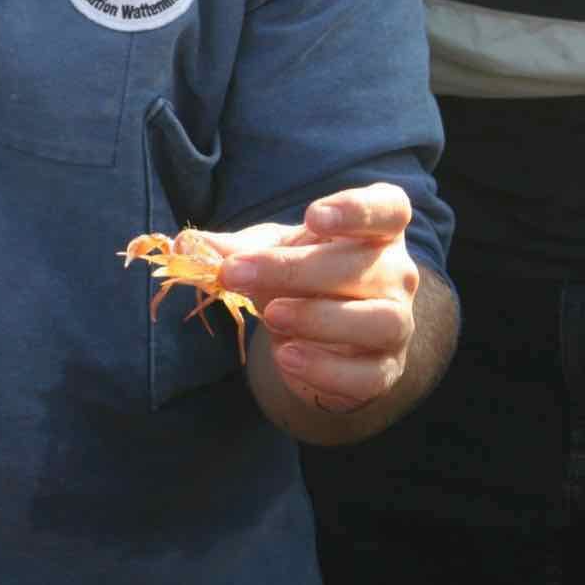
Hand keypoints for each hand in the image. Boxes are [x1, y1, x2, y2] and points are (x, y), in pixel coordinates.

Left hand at [211, 183, 419, 412]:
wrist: (318, 339)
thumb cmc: (298, 279)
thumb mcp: (266, 255)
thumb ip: (234, 249)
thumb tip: (188, 245)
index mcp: (376, 232)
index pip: (388, 209)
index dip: (357, 210)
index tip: (313, 216)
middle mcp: (397, 274)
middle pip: (365, 266)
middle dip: (296, 269)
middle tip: (239, 274)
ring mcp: (396, 324)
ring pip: (379, 320)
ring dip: (320, 318)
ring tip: (272, 316)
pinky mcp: (382, 371)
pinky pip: (365, 375)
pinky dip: (326, 368)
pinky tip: (287, 356)